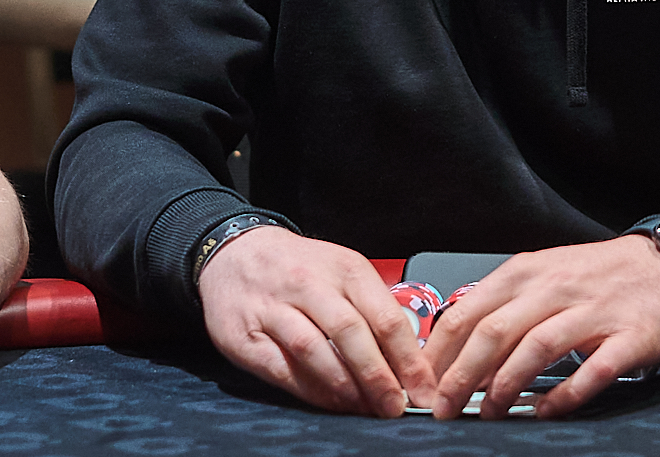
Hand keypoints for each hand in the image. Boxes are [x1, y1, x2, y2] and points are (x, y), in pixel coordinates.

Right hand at [198, 227, 436, 416]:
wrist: (235, 252)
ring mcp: (274, 307)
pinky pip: (281, 368)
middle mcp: (309, 283)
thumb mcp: (343, 272)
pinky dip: (308, 389)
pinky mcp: (244, 335)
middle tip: (394, 406)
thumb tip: (408, 362)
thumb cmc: (299, 268)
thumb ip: (372, 310)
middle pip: (351, 333)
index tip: (424, 388)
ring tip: (364, 408)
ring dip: (344, 386)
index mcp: (345, 268)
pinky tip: (328, 402)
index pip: (385, 316)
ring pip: (313, 350)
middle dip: (378, 377)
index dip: (409, 359)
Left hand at [421, 236, 659, 420]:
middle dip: (462, 376)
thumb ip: (501, 310)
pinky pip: (591, 371)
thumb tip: (458, 358)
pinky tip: (545, 412)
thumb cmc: (594, 276)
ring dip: (506, 387)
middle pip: (494, 332)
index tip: (423, 386)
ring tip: (490, 415)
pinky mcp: (627, 337)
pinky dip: (564, 395)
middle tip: (445, 410)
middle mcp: (554, 288)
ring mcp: (592, 312)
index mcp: (525, 273)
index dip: (439, 353)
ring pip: (536, 348)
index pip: (466, 311)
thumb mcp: (540, 277)